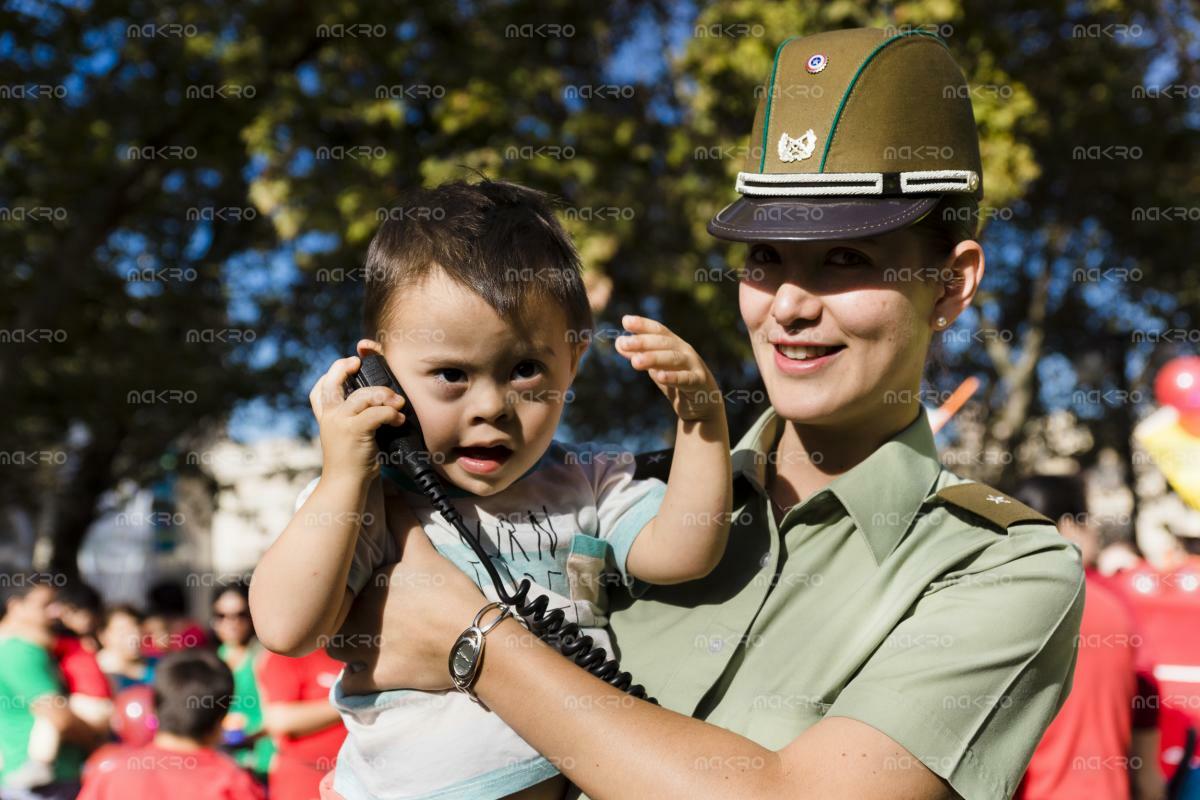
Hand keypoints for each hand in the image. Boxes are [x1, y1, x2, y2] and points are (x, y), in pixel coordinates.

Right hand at [308, 355, 406, 482]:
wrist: (345, 485)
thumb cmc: (353, 462)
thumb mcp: (349, 435)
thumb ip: (356, 417)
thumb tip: (381, 399)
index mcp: (326, 417)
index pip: (320, 389)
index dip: (332, 372)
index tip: (349, 363)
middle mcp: (329, 417)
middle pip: (332, 383)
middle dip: (344, 367)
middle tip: (360, 364)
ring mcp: (339, 423)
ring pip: (362, 396)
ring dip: (383, 395)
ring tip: (397, 402)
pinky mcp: (353, 431)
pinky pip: (376, 413)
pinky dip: (391, 413)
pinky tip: (399, 419)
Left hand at [326, 525, 484, 694]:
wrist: (472, 639)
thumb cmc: (447, 592)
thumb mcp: (424, 552)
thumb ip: (401, 522)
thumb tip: (387, 489)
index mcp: (361, 589)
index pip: (335, 588)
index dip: (342, 588)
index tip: (352, 586)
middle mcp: (353, 621)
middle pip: (332, 618)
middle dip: (341, 616)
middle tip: (360, 613)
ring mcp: (362, 653)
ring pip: (336, 650)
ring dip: (344, 646)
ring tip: (361, 639)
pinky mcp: (376, 679)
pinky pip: (351, 684)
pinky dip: (355, 679)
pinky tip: (364, 672)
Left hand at [615, 315, 722, 421]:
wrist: (703, 404)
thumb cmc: (677, 382)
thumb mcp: (656, 368)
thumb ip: (640, 355)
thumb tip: (619, 343)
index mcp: (674, 344)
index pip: (658, 331)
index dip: (643, 325)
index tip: (625, 321)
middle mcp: (684, 351)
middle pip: (663, 343)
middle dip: (643, 342)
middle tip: (623, 343)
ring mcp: (693, 365)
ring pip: (672, 359)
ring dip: (653, 358)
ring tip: (635, 362)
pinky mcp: (698, 382)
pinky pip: (685, 379)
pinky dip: (672, 377)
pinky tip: (659, 376)